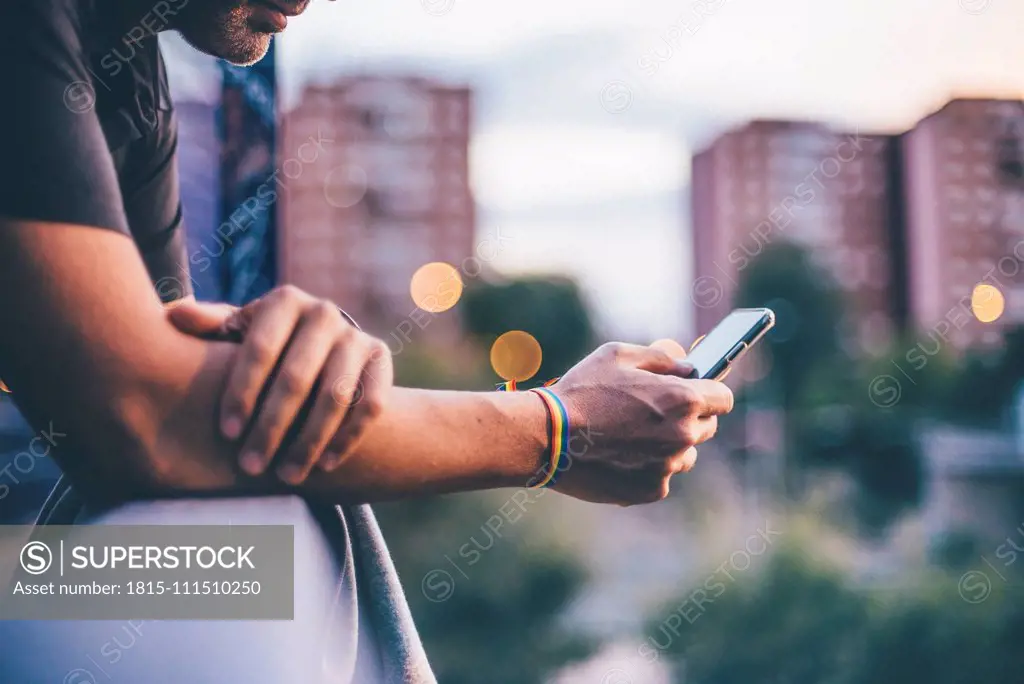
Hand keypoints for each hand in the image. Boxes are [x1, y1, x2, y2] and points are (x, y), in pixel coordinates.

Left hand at [167, 285, 392, 483]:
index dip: (242, 392)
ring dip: (310, 440)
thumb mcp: (239, 333)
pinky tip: (325, 464)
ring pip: (336, 395)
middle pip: (298, 377)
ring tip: (287, 475)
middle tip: (250, 465)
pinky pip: (371, 404)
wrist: (327, 347)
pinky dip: (348, 437)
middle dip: (272, 426)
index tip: (227, 433)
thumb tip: (173, 315)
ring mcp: (356, 336)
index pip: (260, 349)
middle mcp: (324, 312)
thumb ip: (211, 327)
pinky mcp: (382, 359)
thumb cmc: (267, 345)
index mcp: (284, 300)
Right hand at [544, 342, 732, 505]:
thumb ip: (660, 357)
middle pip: (707, 427)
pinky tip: (620, 454)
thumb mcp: (617, 355)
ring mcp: (668, 466)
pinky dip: (648, 466)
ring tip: (635, 435)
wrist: (548, 436)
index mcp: (683, 398)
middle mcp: (684, 435)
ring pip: (686, 454)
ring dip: (671, 444)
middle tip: (656, 411)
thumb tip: (686, 364)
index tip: (696, 392)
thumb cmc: (582, 390)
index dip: (710, 392)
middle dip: (689, 417)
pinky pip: (662, 475)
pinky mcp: (651, 490)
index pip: (723, 398)